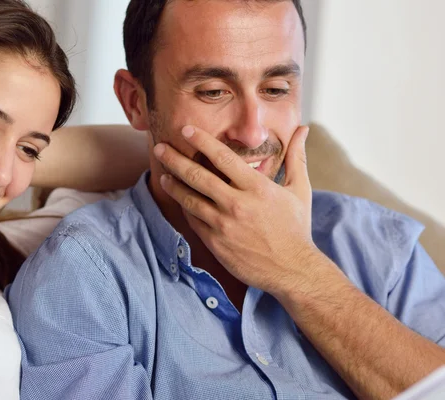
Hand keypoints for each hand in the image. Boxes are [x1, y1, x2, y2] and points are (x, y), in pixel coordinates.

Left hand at [154, 125, 331, 296]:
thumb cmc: (295, 227)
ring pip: (190, 199)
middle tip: (160, 148)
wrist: (292, 270)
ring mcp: (224, 225)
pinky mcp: (215, 242)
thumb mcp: (299, 190)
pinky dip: (185, 207)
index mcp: (257, 188)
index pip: (223, 158)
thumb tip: (303, 129)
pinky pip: (194, 220)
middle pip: (198, 176)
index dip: (202, 141)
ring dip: (173, 184)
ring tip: (163, 174)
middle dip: (175, 160)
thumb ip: (296, 157)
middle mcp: (237, 204)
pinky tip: (179, 198)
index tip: (186, 130)